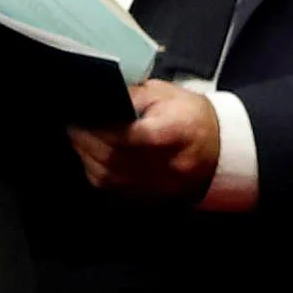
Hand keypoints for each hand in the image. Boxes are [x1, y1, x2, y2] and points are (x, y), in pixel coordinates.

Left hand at [74, 79, 223, 202]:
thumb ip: (131, 96)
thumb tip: (97, 99)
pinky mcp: (151, 199)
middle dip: (86, 142)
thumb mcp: (164, 93)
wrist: (219, 148)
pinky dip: (98, 173)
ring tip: (79, 138)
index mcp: (176, 131)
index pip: (131, 136)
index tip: (81, 115)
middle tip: (73, 125)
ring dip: (87, 158)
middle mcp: (169, 165)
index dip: (101, 128)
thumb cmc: (189, 115)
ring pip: (110, 178)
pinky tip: (93, 156)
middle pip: (115, 159)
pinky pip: (114, 190)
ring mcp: (160, 187)